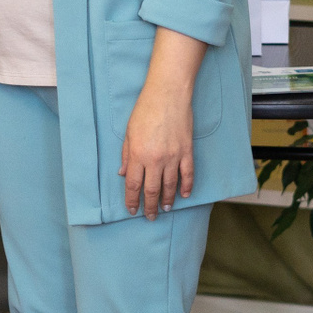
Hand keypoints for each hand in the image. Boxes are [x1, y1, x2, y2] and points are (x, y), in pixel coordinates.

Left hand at [119, 26, 205, 218]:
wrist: (168, 95)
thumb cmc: (145, 110)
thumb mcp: (128, 132)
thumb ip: (127, 155)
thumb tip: (124, 174)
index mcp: (138, 155)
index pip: (133, 185)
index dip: (132, 201)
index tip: (132, 210)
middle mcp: (155, 159)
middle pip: (151, 190)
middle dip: (149, 206)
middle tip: (149, 217)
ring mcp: (173, 157)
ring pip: (170, 186)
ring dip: (167, 200)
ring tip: (165, 209)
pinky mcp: (187, 151)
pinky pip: (187, 174)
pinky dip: (186, 187)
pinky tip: (185, 195)